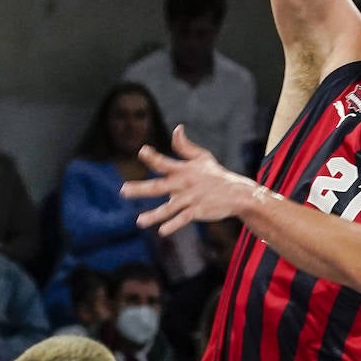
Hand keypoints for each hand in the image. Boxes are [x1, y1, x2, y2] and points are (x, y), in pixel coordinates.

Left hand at [120, 126, 255, 236]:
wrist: (237, 193)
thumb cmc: (216, 174)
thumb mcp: (202, 157)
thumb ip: (185, 146)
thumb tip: (176, 129)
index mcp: (184, 169)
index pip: (164, 162)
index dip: (153, 157)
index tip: (143, 152)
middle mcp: (185, 184)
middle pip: (159, 186)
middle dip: (141, 189)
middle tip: (123, 190)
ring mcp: (192, 198)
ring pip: (170, 207)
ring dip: (154, 215)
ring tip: (139, 222)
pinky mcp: (198, 210)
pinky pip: (184, 218)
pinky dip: (174, 225)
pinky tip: (162, 231)